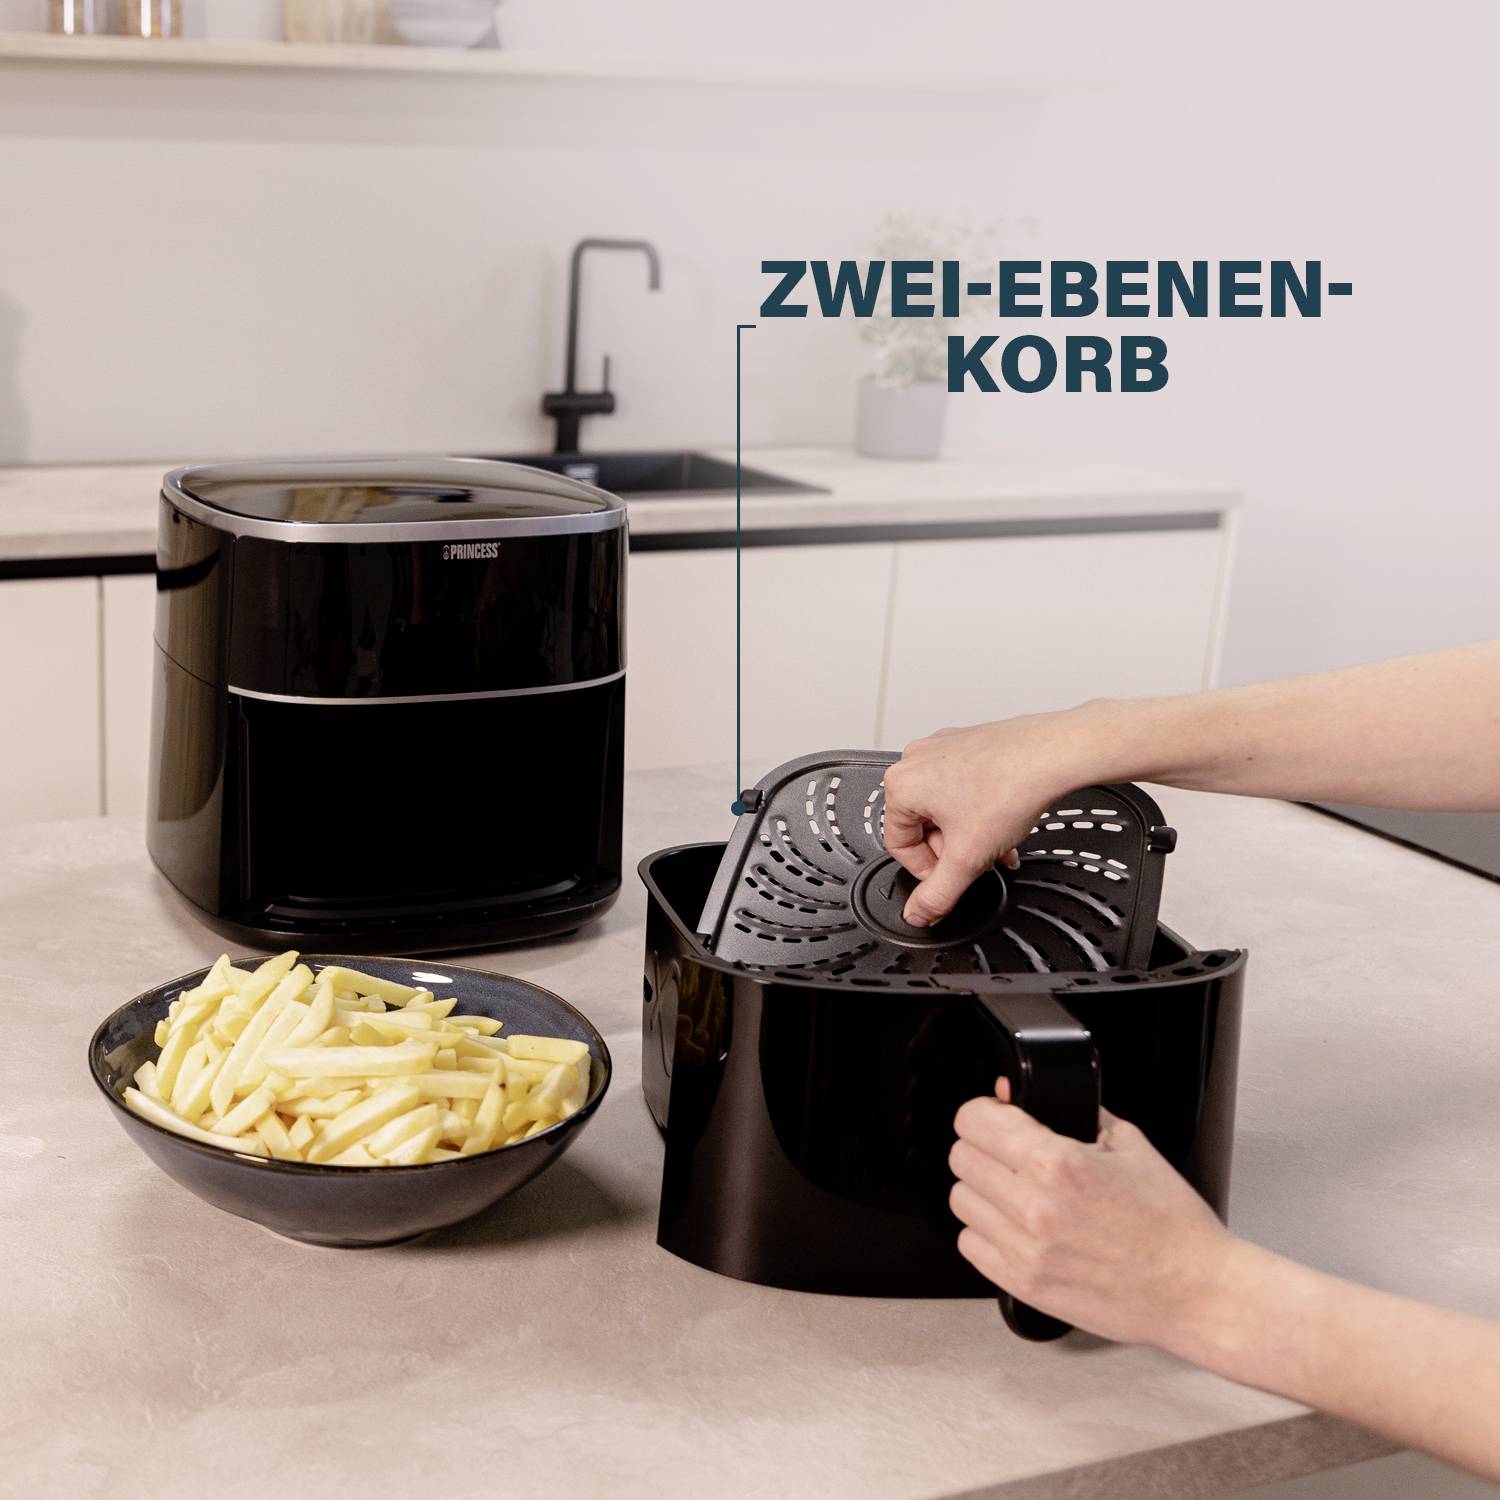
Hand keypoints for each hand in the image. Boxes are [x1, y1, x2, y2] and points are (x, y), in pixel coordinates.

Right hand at [883, 707, 1109, 926]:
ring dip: (970, 833)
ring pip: (946, 809)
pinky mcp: (966, 743)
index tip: (951, 875)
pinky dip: (980, 809)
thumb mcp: (967, 858)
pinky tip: (1004, 819)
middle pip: (923, 826)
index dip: (927, 870)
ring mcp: (942, 747)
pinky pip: (962, 786)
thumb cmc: (1010, 788)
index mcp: (901, 785)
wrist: (1052, 754)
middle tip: (980, 858)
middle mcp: (916, 761)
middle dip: (954, 850)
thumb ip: (938, 895)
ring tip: (998, 842)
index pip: (899, 846)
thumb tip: (919, 913)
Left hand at [949, 1079, 1235, 1347]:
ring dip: (982, 1191)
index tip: (996, 1117)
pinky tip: (1016, 1227)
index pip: (973, 1121)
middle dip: (983, 1148)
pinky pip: (971, 1246)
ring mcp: (1026, 1250)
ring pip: (960, 1201)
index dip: (984, 1113)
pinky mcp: (1025, 1285)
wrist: (1196, 1291)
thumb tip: (1018, 1095)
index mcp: (1058, 1163)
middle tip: (1008, 1153)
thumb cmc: (1171, 1224)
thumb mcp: (1129, 1143)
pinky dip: (986, 1232)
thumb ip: (1071, 1111)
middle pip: (960, 1158)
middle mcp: (1034, 1206)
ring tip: (1015, 1192)